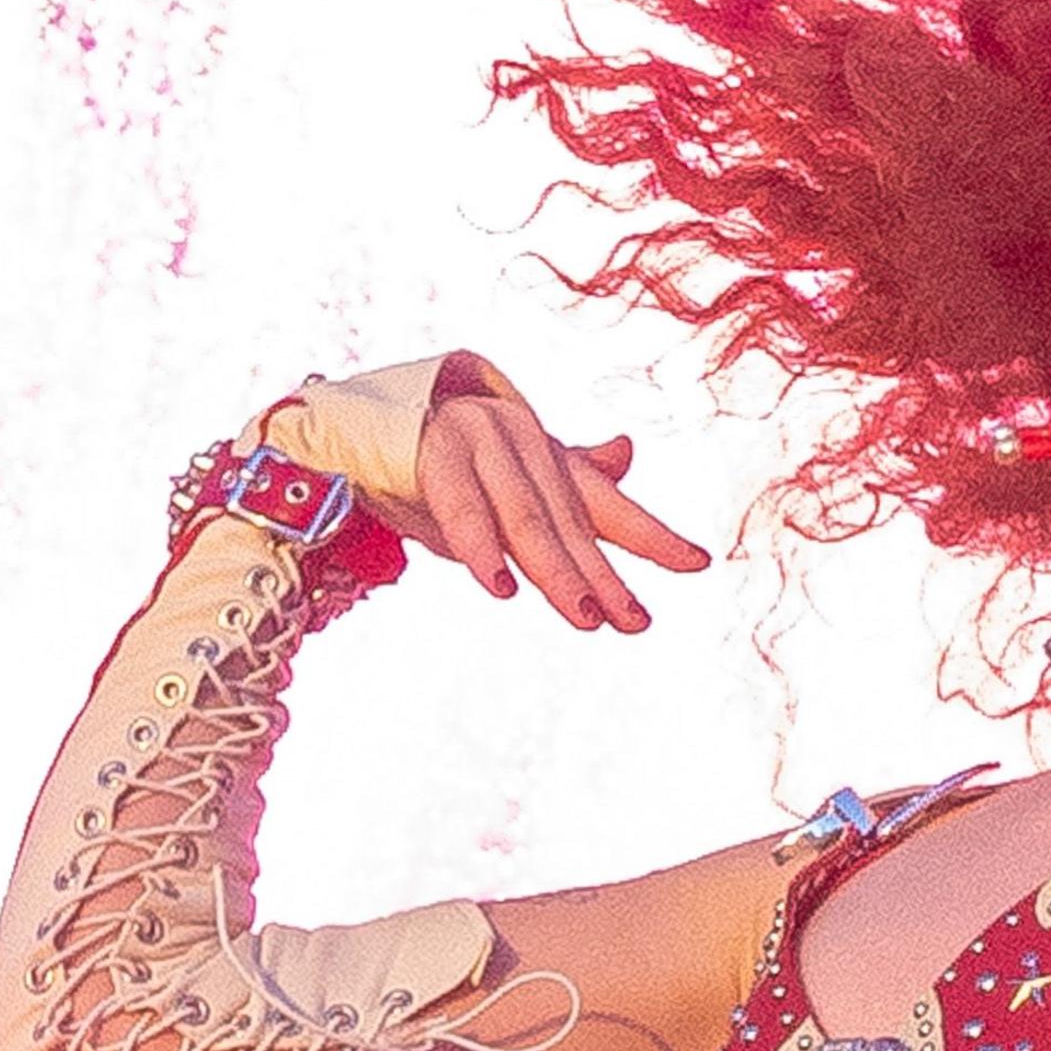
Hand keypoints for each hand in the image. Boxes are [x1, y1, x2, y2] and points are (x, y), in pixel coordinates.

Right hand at [349, 357, 709, 631]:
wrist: (351, 429)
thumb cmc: (436, 464)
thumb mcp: (504, 485)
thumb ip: (562, 486)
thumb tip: (627, 452)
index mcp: (544, 454)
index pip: (608, 503)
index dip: (654, 535)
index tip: (699, 563)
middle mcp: (522, 441)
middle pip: (572, 524)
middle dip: (603, 577)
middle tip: (632, 622)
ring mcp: (480, 440)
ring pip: (528, 520)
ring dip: (556, 572)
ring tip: (584, 619)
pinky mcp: (435, 451)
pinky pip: (464, 509)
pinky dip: (482, 550)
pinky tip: (502, 587)